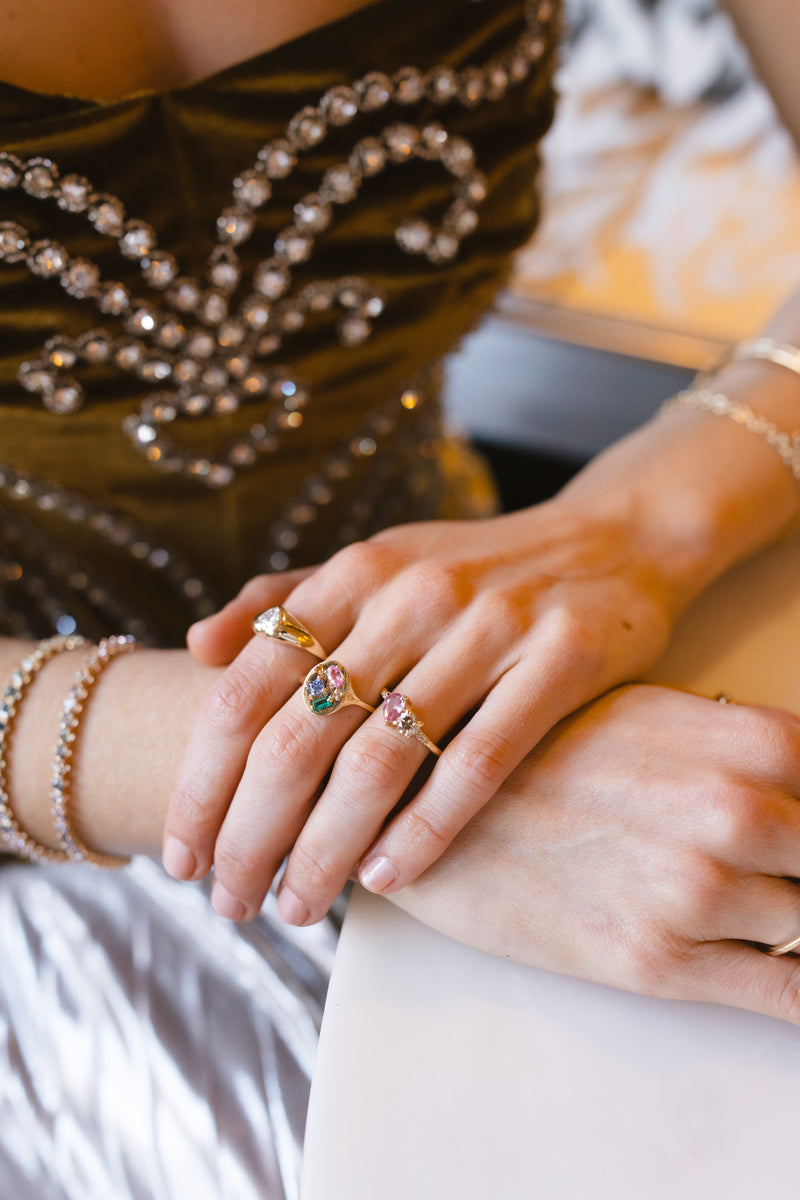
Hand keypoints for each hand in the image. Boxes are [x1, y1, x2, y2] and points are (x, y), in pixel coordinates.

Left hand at [164, 493, 683, 924]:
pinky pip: (480, 762)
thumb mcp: (379, 562)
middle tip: (231, 901)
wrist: (617, 539)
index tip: (181, 852)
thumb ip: (287, 599)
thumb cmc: (478, 570)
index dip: (202, 779)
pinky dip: (425, 831)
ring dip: (326, 851)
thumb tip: (196, 647)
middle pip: (299, 736)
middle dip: (251, 835)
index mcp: (356, 572)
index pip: (245, 687)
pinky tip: (385, 879)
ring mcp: (489, 626)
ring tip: (299, 907)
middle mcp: (410, 594)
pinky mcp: (560, 658)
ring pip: (381, 761)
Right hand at [392, 685, 799, 1023]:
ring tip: (752, 908)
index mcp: (749, 742)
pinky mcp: (661, 963)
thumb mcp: (649, 712)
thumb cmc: (534, 747)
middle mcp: (738, 814)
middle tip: (777, 873)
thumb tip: (793, 796)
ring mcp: (702, 892)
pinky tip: (786, 979)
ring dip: (794, 922)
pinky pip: (788, 999)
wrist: (423, 799)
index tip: (799, 841)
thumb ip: (743, 749)